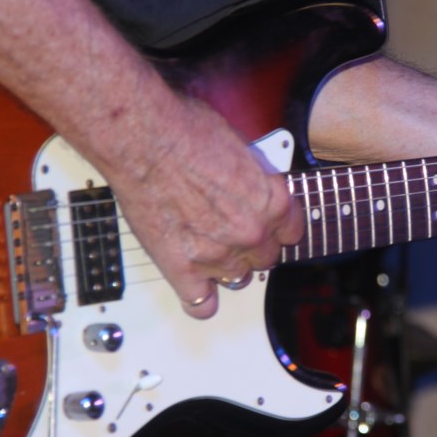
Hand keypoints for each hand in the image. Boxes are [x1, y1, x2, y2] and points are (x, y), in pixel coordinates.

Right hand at [103, 97, 303, 318]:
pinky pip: (200, 304)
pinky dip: (198, 298)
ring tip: (207, 246)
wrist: (144, 139)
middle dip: (251, 247)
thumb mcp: (242, 148)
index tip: (267, 226)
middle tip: (230, 231)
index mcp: (272, 201)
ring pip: (237, 278)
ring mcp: (218, 255)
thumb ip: (255, 181)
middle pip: (266, 258)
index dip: (277, 228)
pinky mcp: (183, 269)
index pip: (292, 233)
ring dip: (225, 266)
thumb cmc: (185, 132)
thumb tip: (255, 190)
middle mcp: (251, 232)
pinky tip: (194, 284)